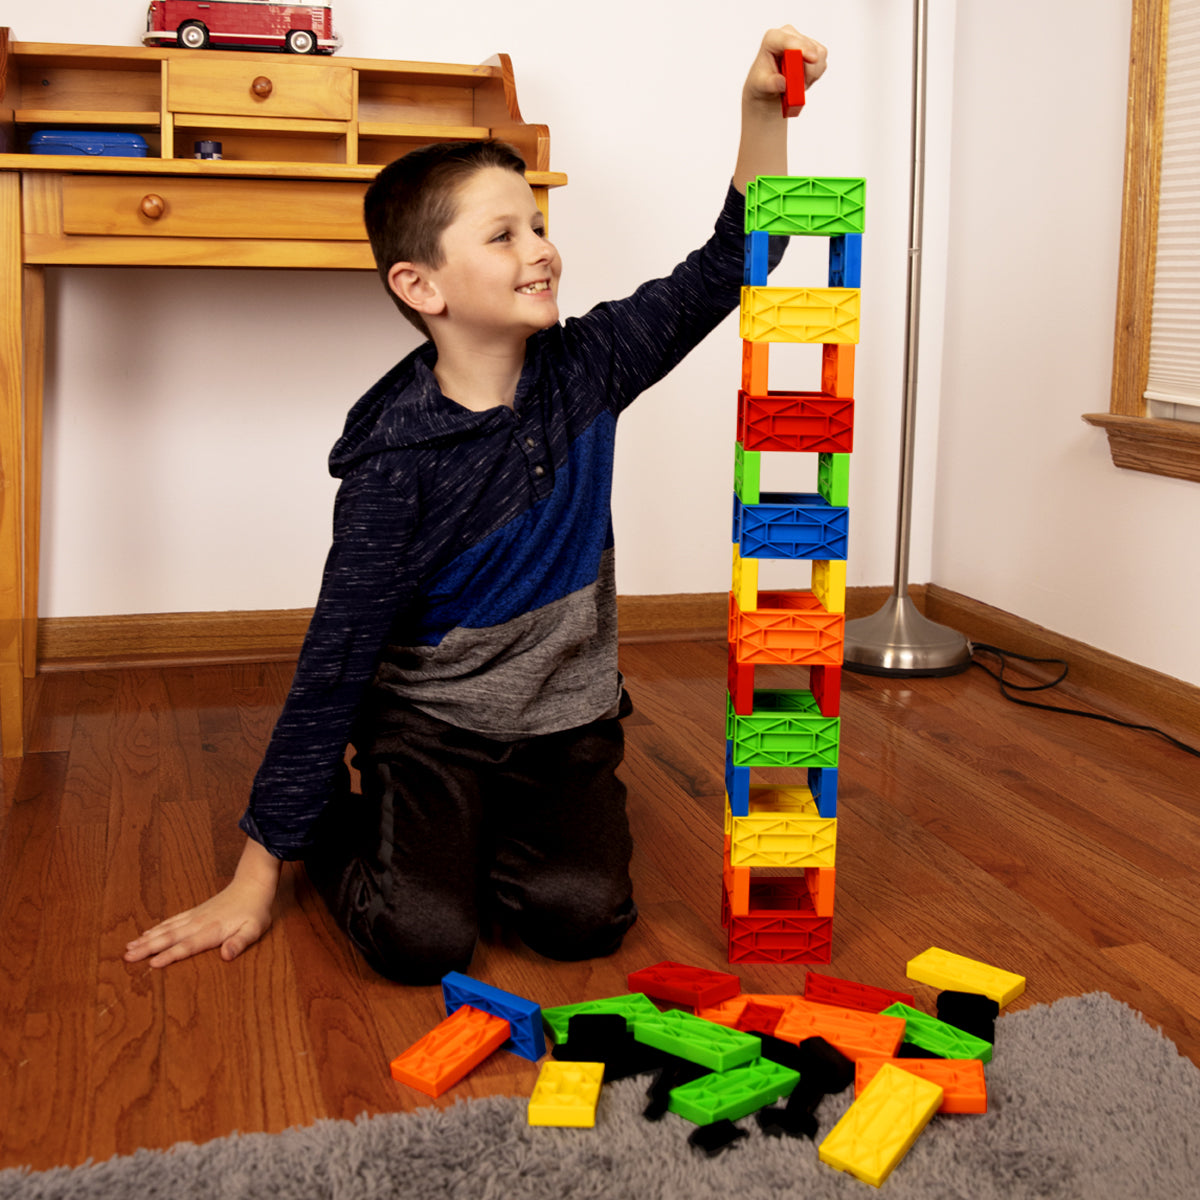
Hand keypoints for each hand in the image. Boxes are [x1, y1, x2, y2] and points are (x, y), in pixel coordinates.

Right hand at [124, 837, 280, 967]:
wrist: (252, 883)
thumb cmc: (255, 910)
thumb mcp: (254, 929)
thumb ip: (239, 942)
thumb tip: (227, 955)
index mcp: (211, 930)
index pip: (187, 946)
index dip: (170, 955)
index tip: (152, 964)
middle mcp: (198, 923)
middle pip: (169, 937)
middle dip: (148, 948)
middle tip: (126, 958)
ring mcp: (194, 916)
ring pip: (166, 928)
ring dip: (147, 938)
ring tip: (128, 948)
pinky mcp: (194, 912)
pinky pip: (172, 921)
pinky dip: (157, 928)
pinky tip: (146, 933)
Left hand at [744, 26, 827, 108]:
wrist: (769, 86)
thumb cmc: (762, 81)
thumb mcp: (760, 85)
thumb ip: (771, 84)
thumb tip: (782, 83)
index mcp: (772, 38)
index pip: (788, 40)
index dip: (802, 48)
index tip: (813, 59)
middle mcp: (789, 34)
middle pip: (808, 48)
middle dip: (805, 70)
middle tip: (795, 87)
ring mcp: (803, 40)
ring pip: (818, 55)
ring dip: (810, 75)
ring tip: (796, 83)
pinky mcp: (814, 49)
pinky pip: (822, 63)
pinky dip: (815, 76)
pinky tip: (802, 79)